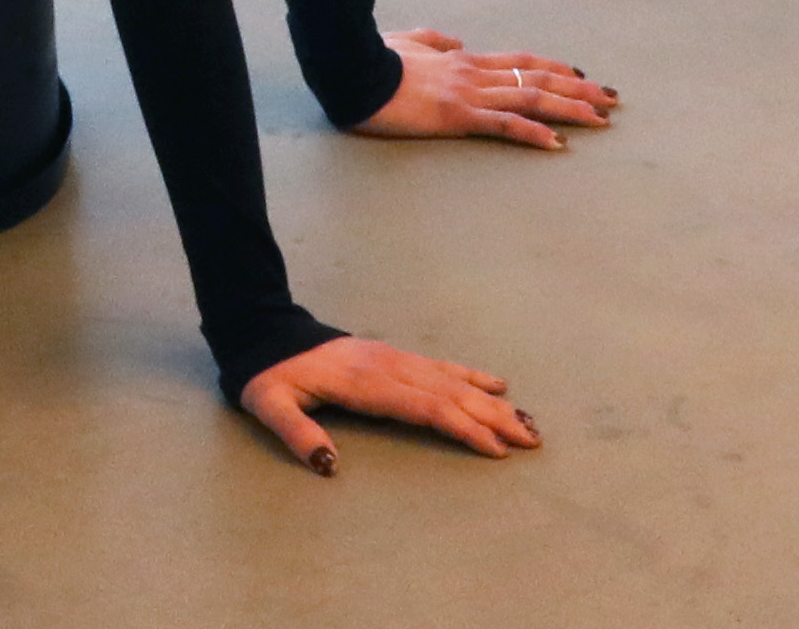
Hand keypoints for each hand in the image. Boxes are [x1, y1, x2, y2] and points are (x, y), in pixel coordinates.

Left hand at [237, 332, 541, 473]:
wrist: (265, 331)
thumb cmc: (270, 375)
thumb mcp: (271, 406)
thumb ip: (298, 435)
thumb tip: (330, 466)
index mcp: (366, 382)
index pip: (426, 407)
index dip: (463, 428)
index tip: (495, 450)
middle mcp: (390, 366)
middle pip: (452, 393)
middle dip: (494, 417)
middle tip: (532, 440)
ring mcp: (395, 357)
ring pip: (454, 379)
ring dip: (492, 400)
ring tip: (528, 419)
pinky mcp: (394, 354)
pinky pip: (442, 365)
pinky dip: (473, 375)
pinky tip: (497, 384)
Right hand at [355, 25, 618, 149]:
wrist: (355, 70)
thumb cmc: (376, 58)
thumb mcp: (409, 41)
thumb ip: (435, 40)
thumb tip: (456, 41)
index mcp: (466, 59)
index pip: (522, 62)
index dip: (556, 68)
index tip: (583, 76)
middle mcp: (476, 73)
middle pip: (539, 78)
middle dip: (579, 89)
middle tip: (612, 98)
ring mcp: (469, 93)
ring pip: (531, 98)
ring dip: (570, 109)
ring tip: (601, 120)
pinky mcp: (457, 115)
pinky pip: (504, 124)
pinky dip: (533, 133)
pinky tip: (556, 144)